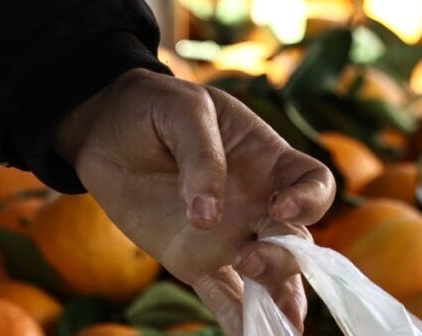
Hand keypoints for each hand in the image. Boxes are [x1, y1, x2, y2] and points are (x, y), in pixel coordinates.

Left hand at [53, 70, 336, 333]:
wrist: (107, 128)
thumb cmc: (156, 107)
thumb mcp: (183, 112)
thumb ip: (202, 158)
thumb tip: (208, 217)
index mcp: (269, 160)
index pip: (314, 184)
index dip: (309, 201)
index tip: (280, 208)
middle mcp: (260, 203)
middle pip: (296, 240)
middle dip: (286, 260)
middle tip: (251, 260)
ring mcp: (230, 236)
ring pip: (269, 278)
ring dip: (278, 302)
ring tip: (279, 328)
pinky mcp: (195, 262)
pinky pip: (225, 297)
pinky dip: (239, 322)